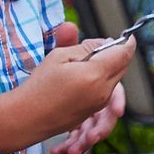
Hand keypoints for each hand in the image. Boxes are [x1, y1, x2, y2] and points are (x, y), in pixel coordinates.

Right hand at [15, 33, 134, 140]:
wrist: (26, 118)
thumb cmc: (39, 87)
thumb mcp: (60, 56)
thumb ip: (87, 46)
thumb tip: (105, 42)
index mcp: (95, 76)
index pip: (123, 54)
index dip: (126, 42)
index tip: (127, 36)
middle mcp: (102, 92)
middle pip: (122, 67)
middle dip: (117, 54)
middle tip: (102, 45)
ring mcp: (99, 104)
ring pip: (115, 80)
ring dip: (109, 68)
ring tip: (89, 61)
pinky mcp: (93, 112)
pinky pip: (106, 93)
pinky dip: (100, 81)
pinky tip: (85, 77)